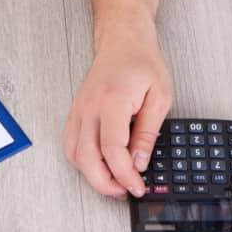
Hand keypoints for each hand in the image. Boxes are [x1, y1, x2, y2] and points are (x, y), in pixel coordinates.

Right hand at [62, 27, 171, 198]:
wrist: (122, 40)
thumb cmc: (142, 62)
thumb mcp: (160, 95)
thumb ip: (148, 131)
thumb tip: (139, 161)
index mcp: (112, 101)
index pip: (112, 149)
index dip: (125, 175)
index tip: (137, 186)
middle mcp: (90, 107)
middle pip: (87, 158)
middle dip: (105, 183)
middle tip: (124, 191)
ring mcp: (79, 110)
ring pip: (74, 155)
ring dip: (92, 175)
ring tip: (114, 182)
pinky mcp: (76, 112)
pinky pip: (71, 144)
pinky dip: (82, 162)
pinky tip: (99, 166)